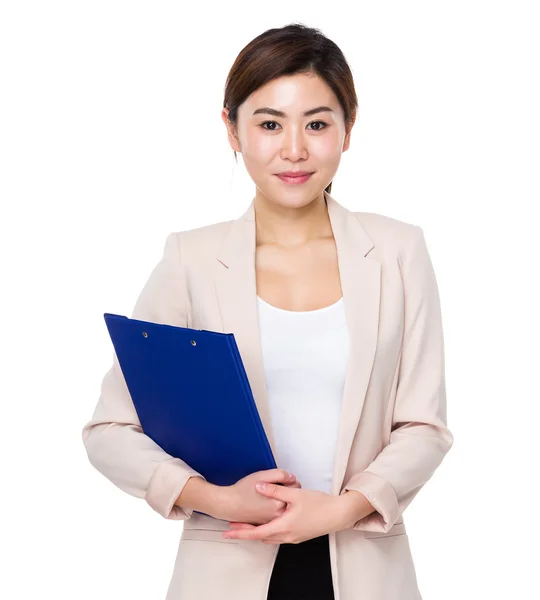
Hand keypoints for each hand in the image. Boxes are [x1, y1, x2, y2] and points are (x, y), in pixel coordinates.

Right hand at [215, 468, 301, 524]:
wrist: (228, 504)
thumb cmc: (242, 491)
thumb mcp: (262, 475)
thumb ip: (280, 474)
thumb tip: (291, 477)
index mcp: (280, 501)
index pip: (295, 487)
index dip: (289, 479)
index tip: (282, 479)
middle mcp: (279, 514)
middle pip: (291, 498)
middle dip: (286, 491)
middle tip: (276, 485)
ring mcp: (273, 520)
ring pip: (285, 507)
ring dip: (281, 500)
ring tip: (269, 494)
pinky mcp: (267, 524)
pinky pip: (277, 515)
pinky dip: (274, 508)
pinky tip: (265, 503)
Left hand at [221, 483, 345, 543]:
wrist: (338, 515)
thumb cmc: (319, 504)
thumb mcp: (296, 494)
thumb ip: (275, 490)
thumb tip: (259, 486)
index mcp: (284, 526)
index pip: (256, 533)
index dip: (240, 533)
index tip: (227, 532)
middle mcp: (287, 536)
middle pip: (261, 537)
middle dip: (246, 533)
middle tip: (232, 528)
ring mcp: (293, 537)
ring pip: (270, 538)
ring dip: (257, 532)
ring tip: (246, 525)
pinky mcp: (298, 535)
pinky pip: (278, 536)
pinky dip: (268, 531)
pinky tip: (267, 523)